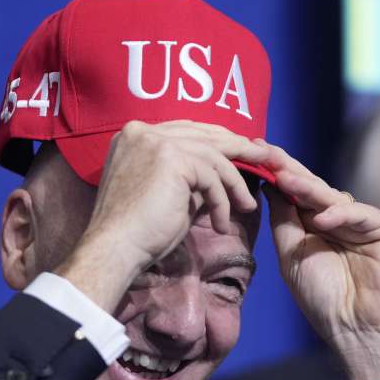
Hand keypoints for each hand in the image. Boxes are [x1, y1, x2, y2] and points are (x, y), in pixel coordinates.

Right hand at [57, 120, 269, 311]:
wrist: (116, 249)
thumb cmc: (138, 231)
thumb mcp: (168, 194)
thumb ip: (190, 178)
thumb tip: (222, 177)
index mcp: (135, 136)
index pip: (186, 130)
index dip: (217, 141)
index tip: (241, 153)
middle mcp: (142, 131)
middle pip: (202, 134)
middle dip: (236, 148)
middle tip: (262, 161)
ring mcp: (155, 141)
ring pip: (211, 156)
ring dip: (233, 183)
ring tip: (246, 205)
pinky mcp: (171, 158)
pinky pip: (211, 176)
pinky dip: (222, 199)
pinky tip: (222, 222)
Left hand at [261, 141, 379, 379]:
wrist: (356, 330)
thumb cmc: (322, 298)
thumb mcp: (291, 254)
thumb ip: (283, 220)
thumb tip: (267, 184)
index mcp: (313, 224)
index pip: (293, 192)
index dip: (274, 173)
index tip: (251, 153)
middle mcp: (337, 218)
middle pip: (311, 187)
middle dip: (287, 169)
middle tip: (265, 150)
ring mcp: (361, 221)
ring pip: (332, 197)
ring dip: (308, 187)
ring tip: (285, 178)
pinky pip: (360, 213)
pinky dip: (341, 215)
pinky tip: (321, 219)